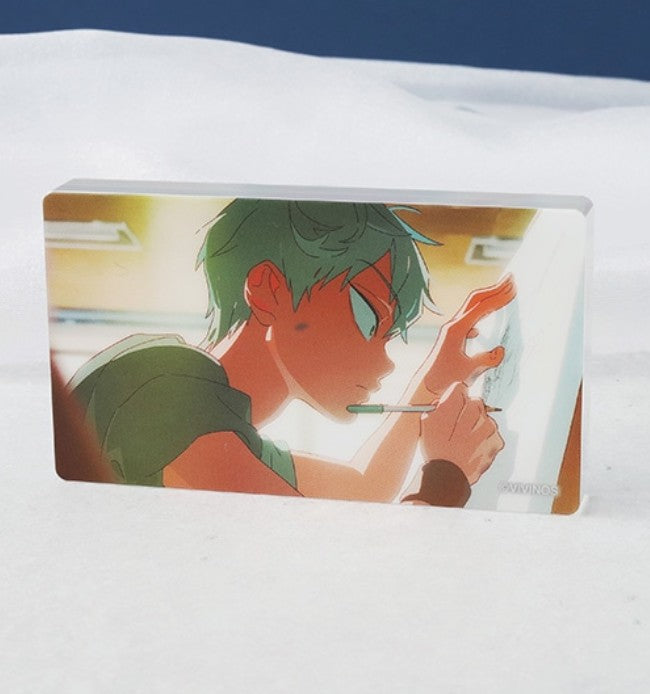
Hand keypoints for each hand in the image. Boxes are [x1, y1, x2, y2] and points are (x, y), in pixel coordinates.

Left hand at [415, 274, 515, 398]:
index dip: (498, 297)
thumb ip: (486, 360)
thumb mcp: (468, 371)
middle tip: (511, 278)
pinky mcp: (452, 337)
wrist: (426, 387)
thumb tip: (501, 350)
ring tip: (503, 290)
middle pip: (475, 300)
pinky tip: (486, 316)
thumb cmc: (445, 380)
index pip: (481, 308)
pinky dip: (481, 312)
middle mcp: (453, 326)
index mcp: (457, 330)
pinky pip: (469, 318)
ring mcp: (452, 330)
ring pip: (471, 308)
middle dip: (494, 288)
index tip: (513, 288)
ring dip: (488, 298)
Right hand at [419, 382, 503, 483]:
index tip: (453, 407)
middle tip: (459, 427)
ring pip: (486, 418)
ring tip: (465, 442)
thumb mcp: (427, 423)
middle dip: (468, 412)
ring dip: (478, 427)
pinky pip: (493, 434)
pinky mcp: (496, 440)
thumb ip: (436, 407)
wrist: (448, 476)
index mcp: (455, 403)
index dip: (455, 398)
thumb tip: (443, 401)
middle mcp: (473, 411)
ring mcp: (487, 426)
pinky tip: (473, 449)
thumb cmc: (436, 450)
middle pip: (475, 402)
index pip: (460, 388)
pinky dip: (485, 440)